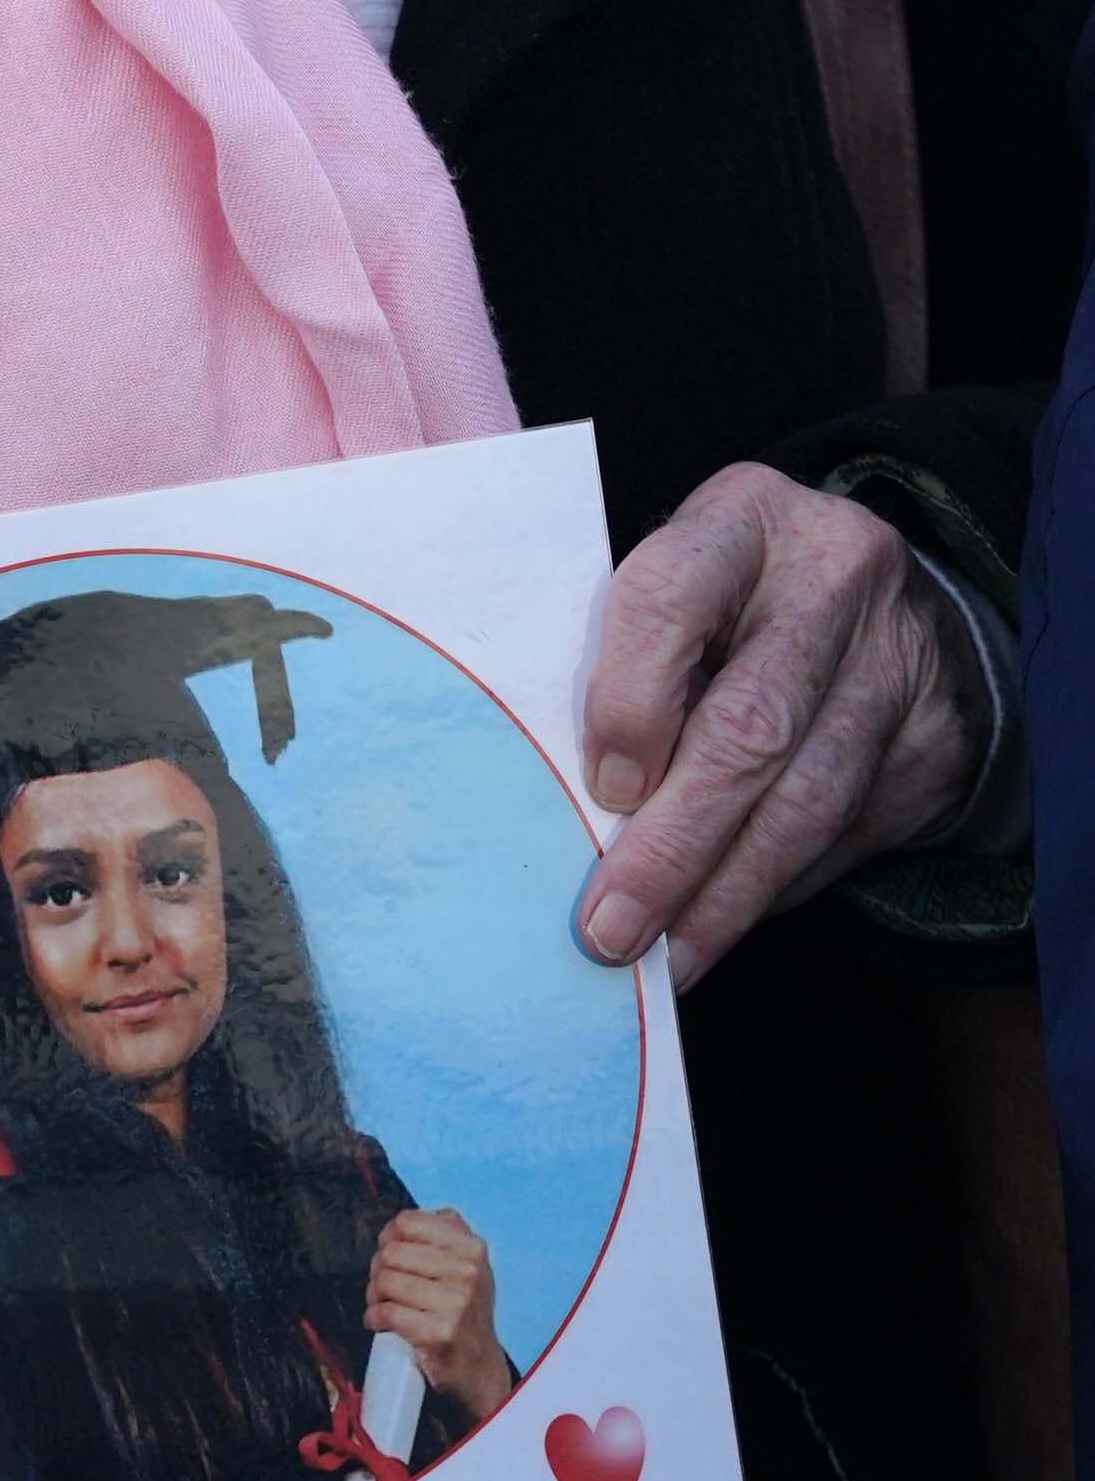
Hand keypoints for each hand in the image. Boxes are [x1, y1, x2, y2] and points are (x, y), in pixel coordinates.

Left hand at [368, 1207, 508, 1417]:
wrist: (477, 1365)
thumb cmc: (463, 1311)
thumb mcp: (467, 1265)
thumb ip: (444, 1235)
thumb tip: (403, 1221)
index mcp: (472, 1248)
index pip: (407, 1222)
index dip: (388, 1237)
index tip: (390, 1254)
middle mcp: (467, 1272)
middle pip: (390, 1253)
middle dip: (378, 1271)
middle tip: (385, 1287)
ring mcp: (455, 1303)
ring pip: (384, 1281)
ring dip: (374, 1296)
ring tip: (385, 1305)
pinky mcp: (438, 1332)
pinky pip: (384, 1312)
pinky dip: (373, 1318)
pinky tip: (383, 1323)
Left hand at [573, 463, 981, 986]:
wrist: (869, 596)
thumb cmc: (715, 604)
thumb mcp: (664, 593)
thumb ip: (613, 666)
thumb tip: (547, 804)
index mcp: (737, 522)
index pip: (669, 596)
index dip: (630, 701)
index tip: (601, 790)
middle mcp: (831, 576)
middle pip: (750, 725)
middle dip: (674, 845)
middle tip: (612, 929)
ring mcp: (895, 656)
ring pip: (808, 797)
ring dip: (724, 895)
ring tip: (663, 958)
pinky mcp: (933, 734)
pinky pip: (847, 832)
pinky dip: (773, 891)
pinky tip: (716, 930)